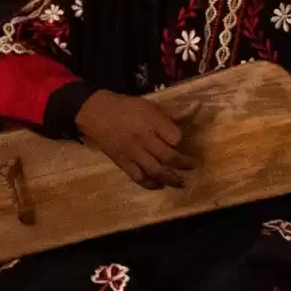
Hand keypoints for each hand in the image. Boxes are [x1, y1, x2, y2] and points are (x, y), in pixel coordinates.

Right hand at [75, 91, 194, 189]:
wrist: (97, 114)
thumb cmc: (126, 107)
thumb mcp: (149, 105)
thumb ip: (169, 115)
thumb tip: (193, 112)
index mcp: (150, 121)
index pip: (174, 137)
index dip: (181, 141)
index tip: (183, 143)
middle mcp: (143, 138)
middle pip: (168, 156)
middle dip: (183, 164)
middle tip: (191, 166)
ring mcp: (133, 153)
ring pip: (156, 171)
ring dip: (171, 179)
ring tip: (181, 182)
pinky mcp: (123, 163)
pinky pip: (139, 177)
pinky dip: (151, 184)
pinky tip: (160, 185)